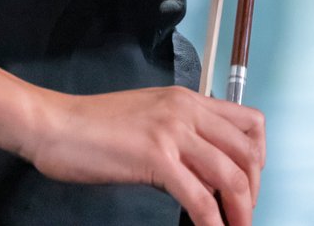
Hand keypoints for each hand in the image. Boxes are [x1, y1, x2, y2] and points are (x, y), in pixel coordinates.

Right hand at [18, 85, 264, 225]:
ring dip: (240, 211)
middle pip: (247, 153)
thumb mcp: (149, 122)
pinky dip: (212, 221)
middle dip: (253, 191)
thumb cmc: (93, 127)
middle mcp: (187, 111)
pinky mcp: (155, 157)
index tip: (250, 186)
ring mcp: (172, 132)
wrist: (55, 125)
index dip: (259, 160)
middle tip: (244, 215)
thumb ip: (180, 140)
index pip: (249, 124)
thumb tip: (202, 174)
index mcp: (188, 100)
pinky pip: (199, 197)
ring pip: (230, 175)